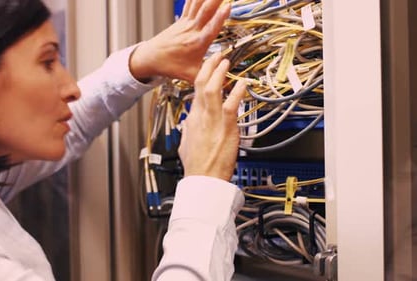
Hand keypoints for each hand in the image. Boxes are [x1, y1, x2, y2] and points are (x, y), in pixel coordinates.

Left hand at [130, 0, 229, 82]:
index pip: (211, 28)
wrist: (151, 58)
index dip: (220, 17)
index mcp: (197, 44)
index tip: (228, 6)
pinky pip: (190, 4)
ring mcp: (186, 23)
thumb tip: (225, 80)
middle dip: (216, 0)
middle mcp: (192, 30)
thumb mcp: (191, 76)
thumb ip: (208, 76)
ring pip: (198, 4)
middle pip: (205, 11)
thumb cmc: (170, 66)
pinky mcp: (182, 20)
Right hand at [178, 52, 246, 180]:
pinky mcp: (226, 127)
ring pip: (213, 90)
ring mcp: (213, 120)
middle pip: (201, 84)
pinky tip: (243, 84)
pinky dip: (237, 92)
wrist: (203, 179)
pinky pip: (231, 105)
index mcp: (192, 119)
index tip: (208, 67)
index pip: (195, 91)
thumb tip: (188, 123)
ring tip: (226, 62)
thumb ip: (188, 130)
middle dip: (208, 67)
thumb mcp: (186, 144)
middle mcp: (200, 116)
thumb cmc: (197, 165)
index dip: (202, 76)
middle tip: (217, 56)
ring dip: (219, 73)